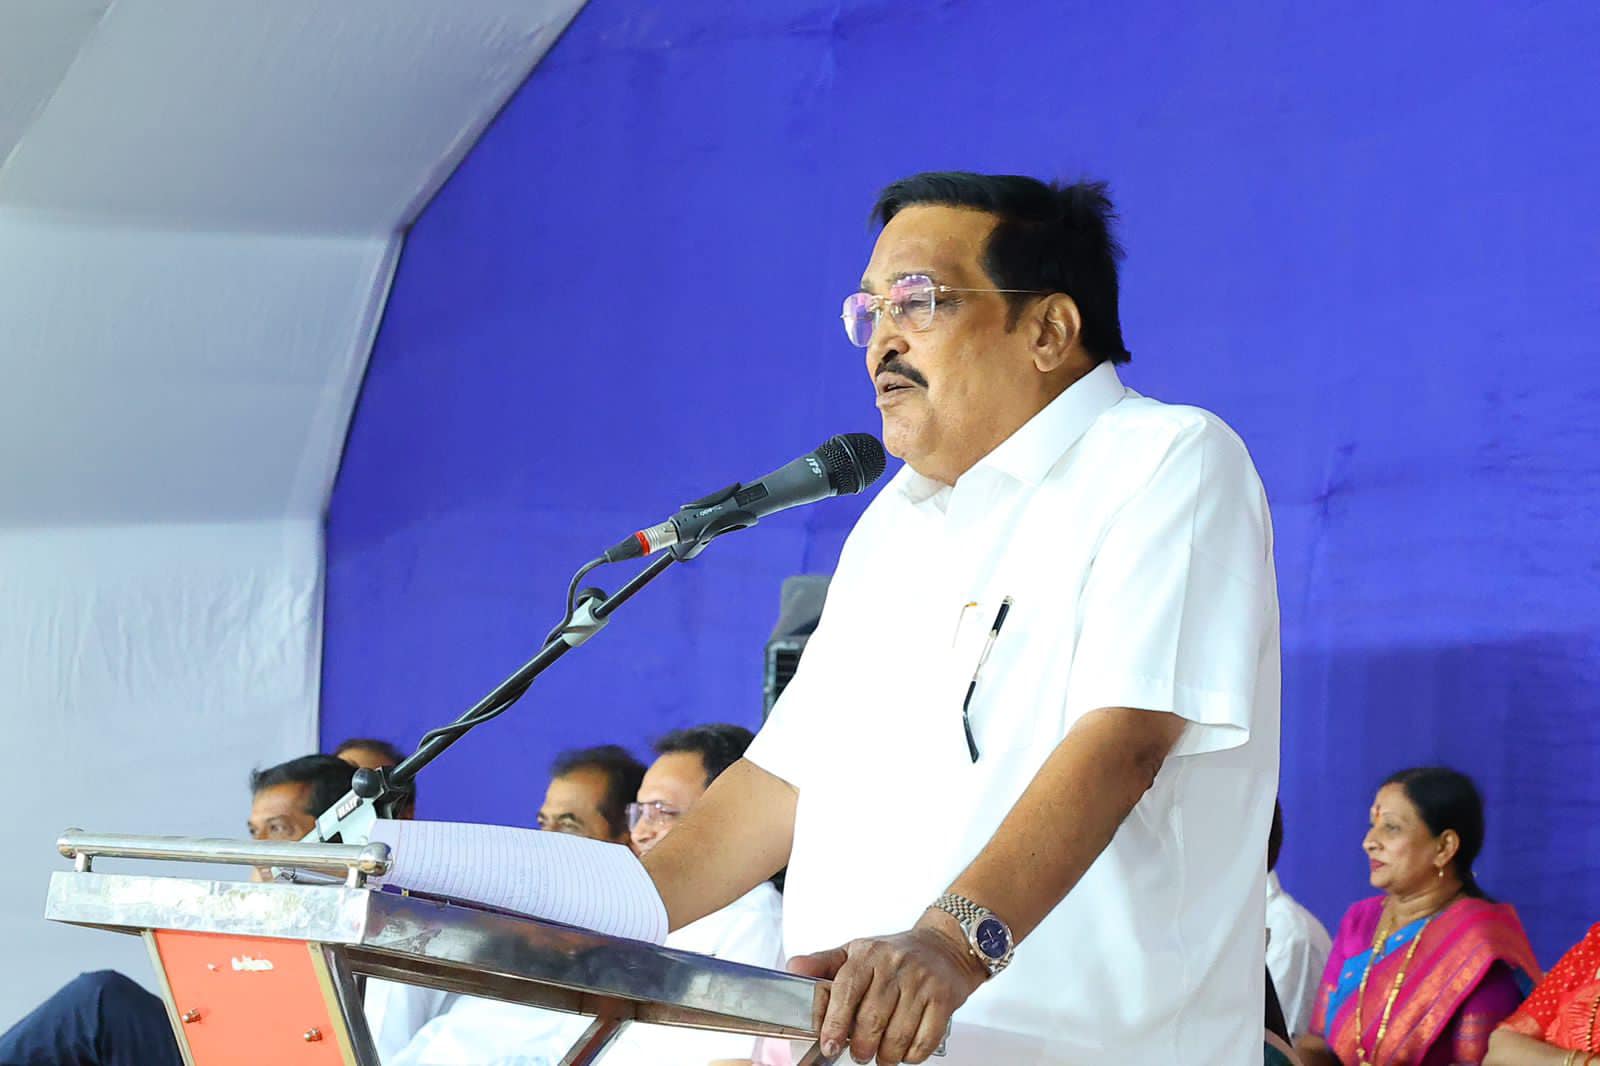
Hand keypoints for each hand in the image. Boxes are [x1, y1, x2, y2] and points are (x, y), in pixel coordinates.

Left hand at [787, 910, 987, 1064]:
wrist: (944, 946)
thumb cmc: (894, 954)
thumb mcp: (856, 952)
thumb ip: (823, 964)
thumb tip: (792, 969)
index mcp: (868, 954)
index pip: (846, 990)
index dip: (834, 1022)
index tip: (828, 1044)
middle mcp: (894, 966)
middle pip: (871, 1020)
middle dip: (861, 1047)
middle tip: (859, 1053)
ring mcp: (921, 982)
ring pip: (897, 1036)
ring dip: (886, 1055)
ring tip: (881, 1055)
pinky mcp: (943, 999)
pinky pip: (924, 1041)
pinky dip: (911, 1054)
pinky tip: (905, 1049)